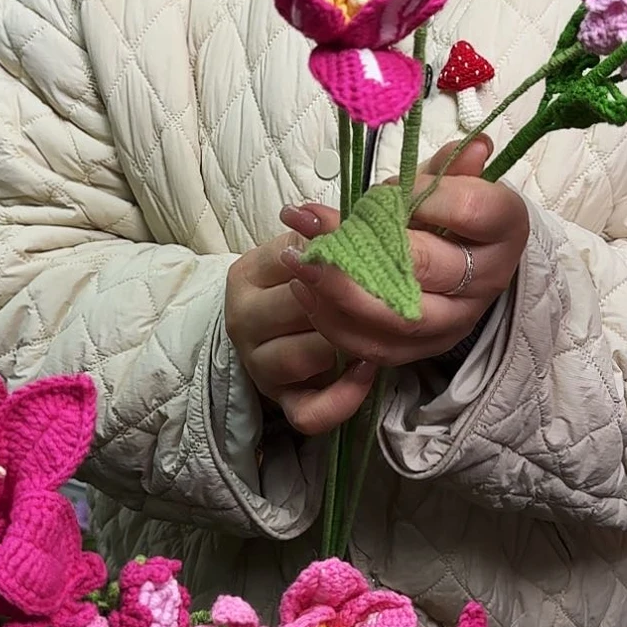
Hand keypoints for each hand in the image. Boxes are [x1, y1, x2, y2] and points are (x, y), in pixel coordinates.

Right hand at [225, 225, 377, 436]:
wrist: (264, 329)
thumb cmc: (291, 283)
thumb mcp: (300, 248)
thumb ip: (324, 230)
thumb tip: (347, 213)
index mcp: (247, 275)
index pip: (293, 260)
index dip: (339, 258)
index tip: (372, 253)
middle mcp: (243, 320)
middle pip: (299, 308)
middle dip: (346, 300)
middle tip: (383, 292)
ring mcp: (259, 365)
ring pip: (303, 358)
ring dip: (345, 343)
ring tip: (374, 329)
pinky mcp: (280, 401)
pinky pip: (309, 413)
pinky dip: (342, 398)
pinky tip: (366, 372)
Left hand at [281, 137, 528, 367]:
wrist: (465, 265)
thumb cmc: (452, 215)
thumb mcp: (452, 183)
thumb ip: (448, 168)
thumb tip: (474, 145)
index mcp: (504, 229)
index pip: (471, 209)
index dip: (427, 196)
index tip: (388, 187)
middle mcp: (487, 281)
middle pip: (427, 268)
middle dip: (365, 247)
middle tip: (314, 228)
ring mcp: (455, 321)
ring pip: (397, 318)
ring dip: (338, 290)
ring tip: (297, 260)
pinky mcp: (422, 349)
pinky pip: (375, 347)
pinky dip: (334, 321)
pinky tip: (304, 289)